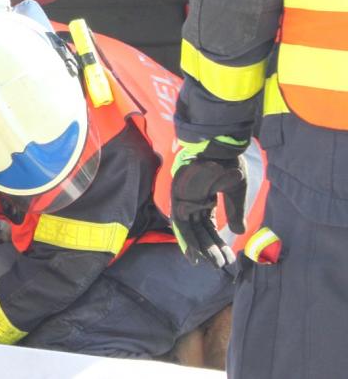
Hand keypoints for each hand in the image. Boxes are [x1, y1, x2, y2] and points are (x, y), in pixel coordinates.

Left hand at [170, 136, 248, 267]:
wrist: (219, 149)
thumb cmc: (228, 165)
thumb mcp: (236, 192)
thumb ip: (235, 212)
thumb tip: (238, 233)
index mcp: (206, 200)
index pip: (209, 226)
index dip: (217, 242)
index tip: (227, 258)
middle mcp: (193, 202)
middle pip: (199, 230)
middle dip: (210, 248)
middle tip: (219, 265)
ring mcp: (184, 200)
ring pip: (190, 229)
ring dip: (199, 247)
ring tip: (209, 263)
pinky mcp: (176, 197)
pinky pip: (179, 222)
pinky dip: (185, 238)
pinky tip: (193, 252)